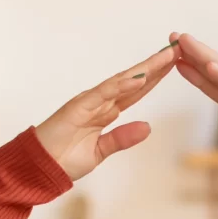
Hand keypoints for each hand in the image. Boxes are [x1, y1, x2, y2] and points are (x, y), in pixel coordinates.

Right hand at [32, 45, 174, 181]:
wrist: (40, 169)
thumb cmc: (64, 159)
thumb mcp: (101, 151)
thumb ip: (122, 138)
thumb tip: (147, 127)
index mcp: (105, 112)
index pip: (135, 91)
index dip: (155, 78)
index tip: (174, 65)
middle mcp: (99, 102)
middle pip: (133, 80)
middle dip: (156, 66)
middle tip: (177, 49)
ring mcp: (89, 102)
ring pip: (122, 81)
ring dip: (145, 68)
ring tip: (166, 56)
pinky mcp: (78, 107)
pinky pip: (104, 93)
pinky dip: (122, 84)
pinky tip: (140, 77)